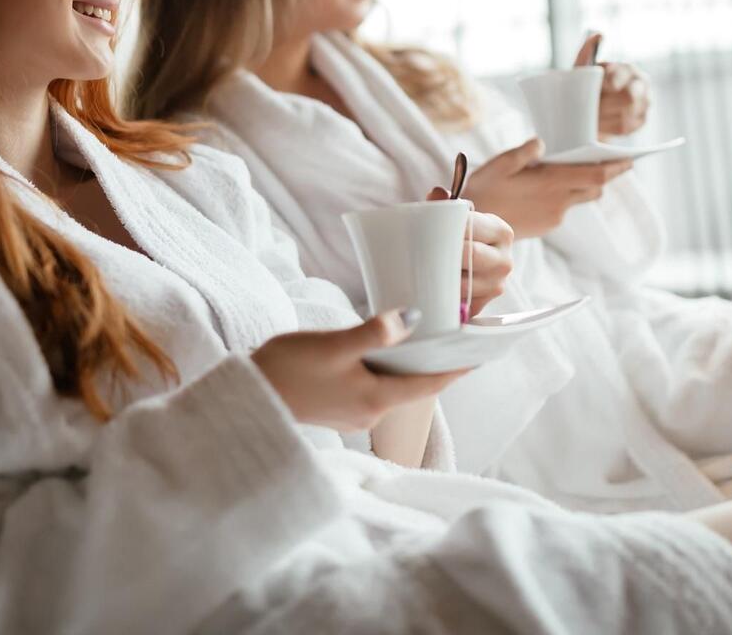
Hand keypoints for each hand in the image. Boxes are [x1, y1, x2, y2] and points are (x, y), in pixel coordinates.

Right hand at [251, 311, 465, 431]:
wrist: (250, 395)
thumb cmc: (290, 369)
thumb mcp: (334, 345)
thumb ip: (374, 333)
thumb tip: (413, 318)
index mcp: (376, 399)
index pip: (429, 384)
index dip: (455, 368)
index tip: (480, 355)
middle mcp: (371, 412)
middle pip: (414, 386)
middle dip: (434, 364)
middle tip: (454, 338)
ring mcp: (355, 413)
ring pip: (393, 386)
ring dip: (407, 365)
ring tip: (422, 338)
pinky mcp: (340, 408)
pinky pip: (374, 387)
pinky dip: (385, 369)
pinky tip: (381, 350)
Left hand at [426, 186, 513, 316]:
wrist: (472, 255)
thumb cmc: (461, 234)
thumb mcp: (455, 215)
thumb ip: (444, 203)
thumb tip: (437, 194)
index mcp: (502, 232)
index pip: (472, 227)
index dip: (447, 227)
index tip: (427, 228)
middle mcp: (505, 260)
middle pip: (470, 256)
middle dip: (444, 252)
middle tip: (421, 248)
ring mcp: (497, 285)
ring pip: (463, 284)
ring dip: (441, 278)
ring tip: (423, 269)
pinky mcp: (483, 304)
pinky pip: (459, 305)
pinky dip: (443, 299)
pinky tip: (432, 291)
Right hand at [462, 138, 632, 238]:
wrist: (473, 227)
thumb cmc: (484, 191)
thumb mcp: (499, 164)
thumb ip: (524, 152)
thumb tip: (543, 144)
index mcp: (550, 183)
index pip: (596, 176)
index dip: (617, 167)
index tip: (630, 158)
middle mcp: (558, 202)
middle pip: (594, 188)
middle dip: (605, 175)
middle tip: (610, 161)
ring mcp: (555, 217)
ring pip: (580, 198)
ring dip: (584, 185)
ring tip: (575, 170)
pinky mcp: (548, 225)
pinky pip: (565, 208)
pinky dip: (565, 196)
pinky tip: (548, 187)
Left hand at [574, 32, 650, 136]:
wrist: (589, 112)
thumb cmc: (585, 87)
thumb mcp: (582, 69)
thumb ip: (587, 50)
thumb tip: (599, 35)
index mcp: (627, 69)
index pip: (621, 76)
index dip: (606, 84)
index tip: (597, 89)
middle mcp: (640, 84)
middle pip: (629, 97)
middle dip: (607, 105)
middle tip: (592, 108)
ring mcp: (644, 102)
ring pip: (627, 113)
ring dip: (607, 117)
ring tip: (594, 116)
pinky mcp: (642, 120)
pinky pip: (627, 127)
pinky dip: (611, 127)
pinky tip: (603, 124)